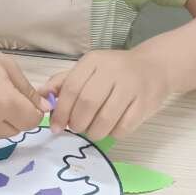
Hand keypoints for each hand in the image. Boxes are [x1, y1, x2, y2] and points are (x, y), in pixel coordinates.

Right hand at [0, 36, 48, 140]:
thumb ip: (27, 90)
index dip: (32, 110)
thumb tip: (44, 107)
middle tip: (1, 95)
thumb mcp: (4, 65)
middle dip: (16, 116)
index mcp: (5, 103)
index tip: (23, 99)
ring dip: (0, 122)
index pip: (33, 120)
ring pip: (0, 135)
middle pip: (17, 130)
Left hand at [43, 48, 169, 139]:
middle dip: (77, 123)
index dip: (61, 111)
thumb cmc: (115, 71)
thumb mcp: (89, 69)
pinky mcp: (145, 103)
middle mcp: (113, 70)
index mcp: (94, 61)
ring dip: (93, 132)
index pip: (71, 88)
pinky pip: (123, 127)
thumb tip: (40, 96)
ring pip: (105, 119)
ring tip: (92, 130)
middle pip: (87, 104)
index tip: (56, 126)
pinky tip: (111, 128)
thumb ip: (64, 82)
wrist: (155, 67)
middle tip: (76, 128)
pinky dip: (113, 133)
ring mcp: (131, 87)